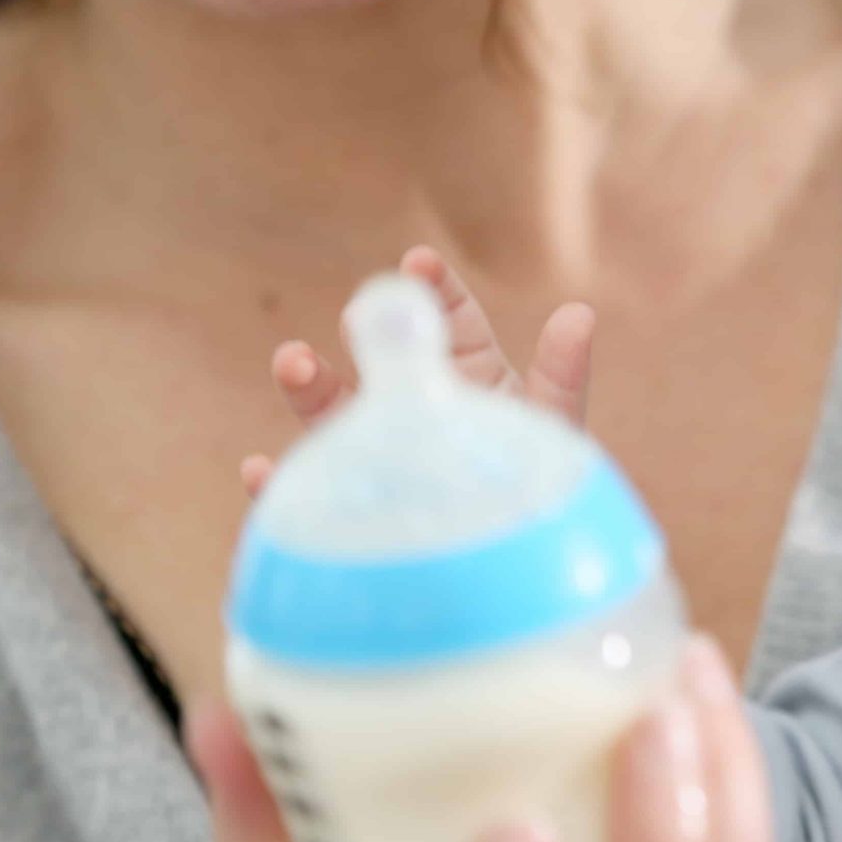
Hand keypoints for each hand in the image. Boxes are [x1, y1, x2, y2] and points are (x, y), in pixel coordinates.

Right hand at [241, 245, 597, 494]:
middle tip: (358, 317)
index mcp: (470, 379)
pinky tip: (260, 473)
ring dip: (309, 389)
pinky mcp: (356, 515)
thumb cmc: (545, 499)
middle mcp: (418, 412)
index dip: (435, 289)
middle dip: (365, 336)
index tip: (419, 262)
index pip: (451, 321)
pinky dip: (280, 488)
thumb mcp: (554, 434)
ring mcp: (382, 461)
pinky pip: (313, 500)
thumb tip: (581, 314)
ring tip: (292, 361)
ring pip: (336, 418)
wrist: (521, 579)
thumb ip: (562, 378)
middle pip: (382, 364)